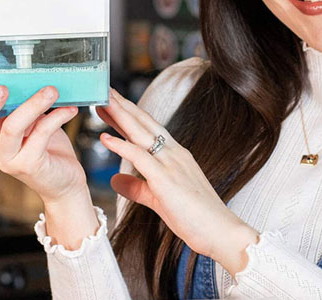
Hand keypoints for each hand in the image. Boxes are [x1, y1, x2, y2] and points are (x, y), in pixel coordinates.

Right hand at [0, 79, 84, 203]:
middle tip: (1, 87)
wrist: (64, 180)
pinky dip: (56, 118)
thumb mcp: (27, 120)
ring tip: (50, 91)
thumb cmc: (44, 145)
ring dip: (32, 105)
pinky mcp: (30, 165)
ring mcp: (8, 159)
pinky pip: (41, 135)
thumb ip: (18, 102)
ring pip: (12, 128)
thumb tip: (18, 71)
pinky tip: (69, 109)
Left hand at [95, 88, 258, 275]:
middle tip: (102, 89)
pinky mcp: (165, 179)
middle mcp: (174, 153)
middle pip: (143, 122)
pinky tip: (105, 137)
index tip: (111, 102)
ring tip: (101, 101)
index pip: (148, 128)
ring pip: (140, 132)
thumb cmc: (196, 217)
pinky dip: (121, 145)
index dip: (128, 113)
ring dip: (119, 114)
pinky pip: (139, 157)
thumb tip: (115, 180)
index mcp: (175, 155)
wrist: (221, 231)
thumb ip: (137, 187)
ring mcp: (171, 163)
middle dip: (122, 104)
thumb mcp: (158, 198)